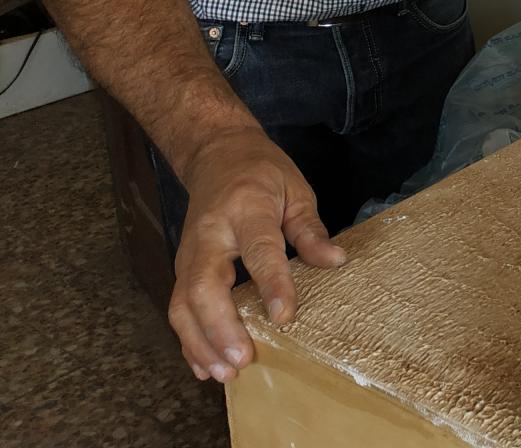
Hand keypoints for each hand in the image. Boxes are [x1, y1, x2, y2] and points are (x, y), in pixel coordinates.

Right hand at [168, 127, 345, 382]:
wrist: (217, 154)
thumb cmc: (263, 173)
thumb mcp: (297, 190)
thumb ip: (311, 229)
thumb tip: (335, 261)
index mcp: (246, 208)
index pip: (259, 250)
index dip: (272, 284)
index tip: (285, 317)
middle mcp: (210, 234)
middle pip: (204, 285)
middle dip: (220, 327)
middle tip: (243, 359)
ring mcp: (189, 253)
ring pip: (182, 303)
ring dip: (200, 342)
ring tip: (225, 373)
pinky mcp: (182, 267)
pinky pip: (178, 308)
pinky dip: (188, 340)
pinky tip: (204, 366)